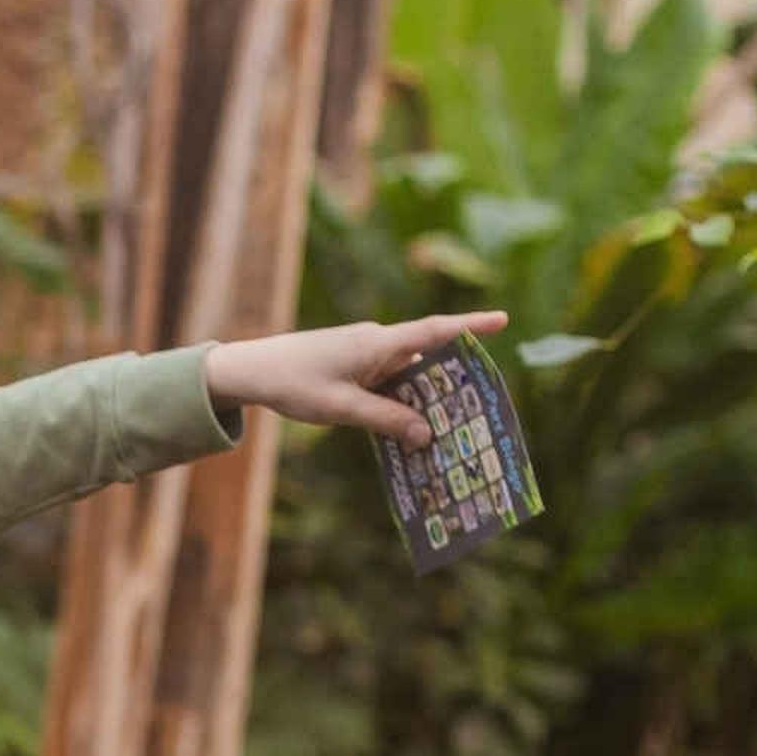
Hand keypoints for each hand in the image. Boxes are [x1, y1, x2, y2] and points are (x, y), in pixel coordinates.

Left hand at [203, 312, 508, 444]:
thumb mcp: (343, 409)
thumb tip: (427, 435)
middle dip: (455, 381)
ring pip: (408, 376)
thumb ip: (387, 421)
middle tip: (482, 407)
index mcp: (378, 344)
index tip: (503, 320)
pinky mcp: (355, 366)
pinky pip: (389, 383)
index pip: (434, 331)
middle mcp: (377, 343)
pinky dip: (402, 402)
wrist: (252, 370)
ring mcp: (366, 354)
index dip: (471, 326)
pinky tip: (409, 429)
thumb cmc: (295, 384)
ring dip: (426, 399)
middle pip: (427, 359)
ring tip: (449, 430)